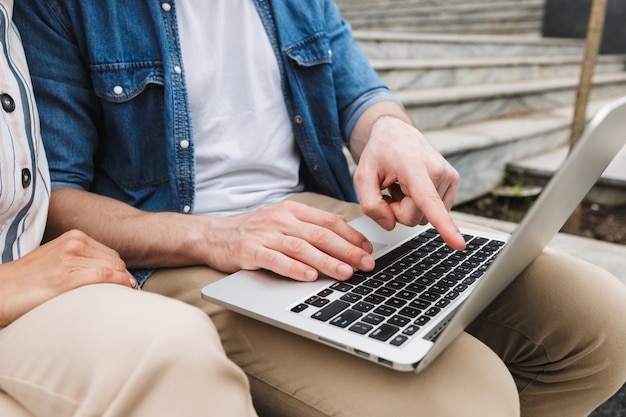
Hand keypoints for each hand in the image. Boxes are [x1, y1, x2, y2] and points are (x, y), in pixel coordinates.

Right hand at [0, 229, 136, 325]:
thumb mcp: (59, 259)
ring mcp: (69, 260)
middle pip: (115, 262)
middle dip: (125, 279)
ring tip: (125, 297)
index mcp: (74, 237)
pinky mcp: (65, 279)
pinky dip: (119, 286)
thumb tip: (113, 274)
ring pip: (113, 270)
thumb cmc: (31, 279)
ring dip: (124, 284)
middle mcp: (74, 244)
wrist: (2, 290)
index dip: (122, 272)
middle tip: (129, 294)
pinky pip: (105, 278)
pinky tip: (121, 295)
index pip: (112, 255)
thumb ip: (83, 260)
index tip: (128, 285)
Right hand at [197, 200, 374, 281]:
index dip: (351, 235)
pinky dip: (295, 268)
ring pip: (302, 248)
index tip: (368, 249)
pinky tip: (310, 276)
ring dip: (327, 261)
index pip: (328, 221)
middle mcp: (280, 220)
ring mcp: (265, 235)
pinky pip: (276, 260)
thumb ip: (309, 227)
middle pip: (320, 235)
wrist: (214, 235)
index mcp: (292, 210)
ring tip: (346, 273)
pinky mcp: (250, 251)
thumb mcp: (282, 221)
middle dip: (347, 250)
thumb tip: (345, 238)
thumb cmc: (254, 231)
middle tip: (366, 264)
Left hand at [353, 115, 465, 249]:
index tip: (459, 244)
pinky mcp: (453, 181)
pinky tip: (413, 186)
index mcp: (415, 168)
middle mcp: (438, 171)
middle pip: (414, 218)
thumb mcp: (361, 177)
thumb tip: (390, 225)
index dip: (444, 226)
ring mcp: (449, 176)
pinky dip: (419, 204)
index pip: (429, 202)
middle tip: (390, 188)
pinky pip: (434, 211)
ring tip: (402, 184)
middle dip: (397, 210)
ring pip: (424, 217)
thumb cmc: (379, 153)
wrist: (397, 133)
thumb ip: (370, 205)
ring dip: (408, 206)